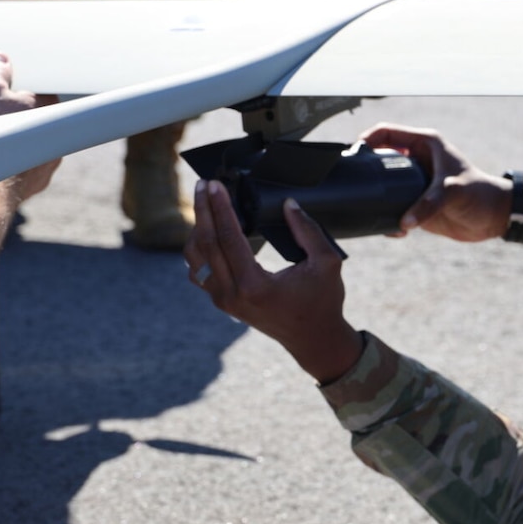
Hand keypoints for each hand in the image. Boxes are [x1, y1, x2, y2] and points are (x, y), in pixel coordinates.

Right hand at [0, 52, 60, 199]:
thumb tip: (0, 58)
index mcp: (52, 108)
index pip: (41, 90)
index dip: (17, 87)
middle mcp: (58, 136)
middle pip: (33, 116)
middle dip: (9, 111)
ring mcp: (51, 159)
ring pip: (30, 141)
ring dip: (10, 134)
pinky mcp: (39, 179)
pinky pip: (25, 162)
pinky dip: (10, 157)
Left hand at [183, 180, 364, 383]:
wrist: (314, 339)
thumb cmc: (323, 302)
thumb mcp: (327, 263)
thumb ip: (308, 231)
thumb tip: (287, 204)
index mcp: (254, 285)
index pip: (228, 236)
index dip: (220, 207)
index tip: (215, 184)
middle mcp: (232, 294)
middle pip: (205, 243)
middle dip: (202, 209)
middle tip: (202, 184)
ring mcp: (223, 301)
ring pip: (195, 257)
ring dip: (198, 228)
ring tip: (205, 205)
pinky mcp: (222, 303)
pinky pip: (199, 272)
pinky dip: (199, 250)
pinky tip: (206, 233)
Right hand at [359, 123, 511, 242]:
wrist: (494, 218)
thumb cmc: (480, 194)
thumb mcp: (452, 192)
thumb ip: (428, 204)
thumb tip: (403, 223)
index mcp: (424, 144)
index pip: (386, 132)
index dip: (367, 139)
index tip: (354, 154)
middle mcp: (416, 161)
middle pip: (379, 159)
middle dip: (366, 171)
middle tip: (354, 186)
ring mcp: (414, 184)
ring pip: (384, 186)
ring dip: (376, 198)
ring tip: (370, 210)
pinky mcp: (416, 205)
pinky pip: (393, 209)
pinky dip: (389, 219)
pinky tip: (394, 230)